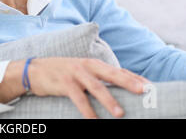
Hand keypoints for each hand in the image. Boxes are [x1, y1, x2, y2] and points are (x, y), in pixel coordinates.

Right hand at [27, 57, 149, 118]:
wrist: (35, 70)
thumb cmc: (62, 73)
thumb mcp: (81, 71)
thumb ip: (97, 78)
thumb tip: (118, 90)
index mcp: (94, 64)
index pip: (118, 70)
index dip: (134, 78)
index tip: (150, 87)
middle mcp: (87, 66)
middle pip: (111, 74)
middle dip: (128, 82)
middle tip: (144, 92)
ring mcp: (75, 73)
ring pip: (96, 87)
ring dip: (109, 101)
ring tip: (120, 113)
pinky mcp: (64, 83)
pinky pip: (78, 99)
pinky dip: (87, 110)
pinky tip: (94, 121)